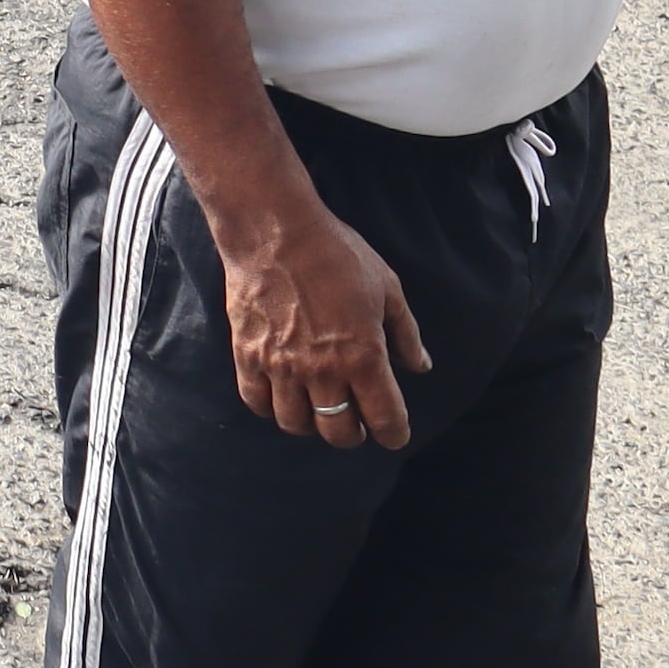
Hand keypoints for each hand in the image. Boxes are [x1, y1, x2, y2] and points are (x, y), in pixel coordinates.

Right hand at [205, 187, 429, 448]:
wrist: (275, 231)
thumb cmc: (337, 255)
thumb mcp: (387, 288)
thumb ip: (405, 334)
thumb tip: (420, 366)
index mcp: (363, 357)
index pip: (384, 418)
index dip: (394, 434)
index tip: (394, 434)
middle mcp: (322, 371)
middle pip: (338, 433)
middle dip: (353, 435)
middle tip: (356, 423)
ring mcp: (281, 367)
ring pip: (296, 424)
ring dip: (312, 424)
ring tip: (317, 410)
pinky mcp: (248, 356)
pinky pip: (257, 402)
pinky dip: (271, 408)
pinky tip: (281, 397)